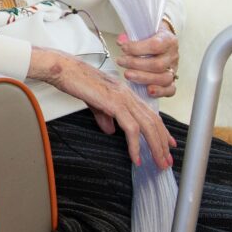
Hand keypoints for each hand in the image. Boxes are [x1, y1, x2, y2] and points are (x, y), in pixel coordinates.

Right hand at [28, 47, 174, 168]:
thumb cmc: (75, 80)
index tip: (167, 144)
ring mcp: (123, 98)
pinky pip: (131, 128)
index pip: (150, 113)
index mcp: (125, 93)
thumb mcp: (94, 101)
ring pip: (147, 126)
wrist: (64, 69)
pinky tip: (135, 157)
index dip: (161, 130)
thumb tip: (111, 130)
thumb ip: (104, 116)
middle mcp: (128, 95)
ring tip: (158, 162)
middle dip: (162, 143)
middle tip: (166, 161)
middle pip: (154, 121)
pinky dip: (135, 145)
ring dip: (155, 147)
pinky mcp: (114, 103)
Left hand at [114, 27, 179, 97]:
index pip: (155, 45)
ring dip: (142, 78)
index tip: (123, 48)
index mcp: (168, 40)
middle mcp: (172, 55)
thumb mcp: (143, 30)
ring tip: (127, 74)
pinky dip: (160, 91)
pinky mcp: (172, 80)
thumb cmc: (150, 35)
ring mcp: (173, 68)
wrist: (162, 38)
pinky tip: (147, 90)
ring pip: (163, 78)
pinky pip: (170, 89)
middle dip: (135, 64)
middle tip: (121, 61)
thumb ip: (131, 35)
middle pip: (157, 65)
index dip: (137, 48)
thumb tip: (121, 41)